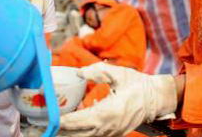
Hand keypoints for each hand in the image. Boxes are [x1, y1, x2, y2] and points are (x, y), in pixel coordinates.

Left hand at [58, 63, 177, 136]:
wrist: (156, 98)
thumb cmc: (139, 85)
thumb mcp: (119, 74)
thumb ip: (98, 71)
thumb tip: (80, 72)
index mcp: (107, 112)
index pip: (78, 121)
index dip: (62, 121)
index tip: (49, 119)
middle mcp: (107, 127)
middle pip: (77, 134)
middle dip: (60, 130)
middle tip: (45, 125)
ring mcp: (110, 132)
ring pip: (84, 136)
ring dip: (70, 131)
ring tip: (54, 124)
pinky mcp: (113, 133)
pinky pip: (93, 134)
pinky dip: (81, 129)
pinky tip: (74, 119)